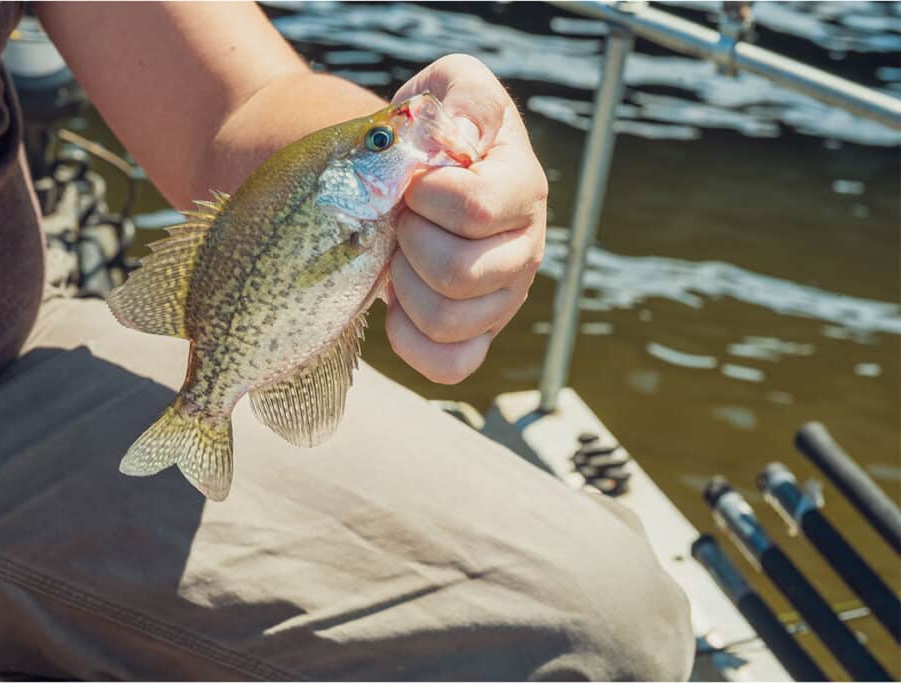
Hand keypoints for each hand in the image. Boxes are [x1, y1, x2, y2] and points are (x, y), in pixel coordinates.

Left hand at [387, 54, 547, 383]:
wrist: (411, 173)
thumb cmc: (430, 129)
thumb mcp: (449, 86)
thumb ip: (466, 98)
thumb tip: (464, 138)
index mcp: (522, 187)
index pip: (474, 209)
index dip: (423, 198)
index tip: (410, 181)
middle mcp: (525, 248)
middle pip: (459, 273)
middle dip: (409, 244)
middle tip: (401, 222)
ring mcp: (504, 299)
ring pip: (449, 321)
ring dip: (404, 288)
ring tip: (399, 256)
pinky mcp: (479, 336)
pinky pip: (449, 366)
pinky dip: (410, 340)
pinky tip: (398, 304)